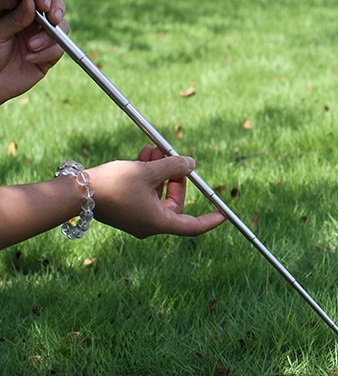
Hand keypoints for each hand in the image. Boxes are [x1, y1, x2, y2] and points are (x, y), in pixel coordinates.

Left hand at [0, 0, 66, 103]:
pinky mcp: (50, 56)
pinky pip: (59, 49)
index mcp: (19, 12)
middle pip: (56, 10)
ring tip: (30, 46)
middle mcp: (34, 24)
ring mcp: (43, 39)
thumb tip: (31, 2)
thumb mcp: (0, 33)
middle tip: (53, 18)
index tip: (42, 4)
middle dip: (57, 12)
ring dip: (48, 37)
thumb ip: (16, 18)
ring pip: (61, 29)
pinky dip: (47, 53)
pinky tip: (31, 58)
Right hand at [87, 146, 225, 237]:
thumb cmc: (113, 185)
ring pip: (158, 192)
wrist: (75, 192)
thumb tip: (191, 163)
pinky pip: (145, 191)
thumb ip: (173, 167)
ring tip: (154, 149)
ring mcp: (137, 216)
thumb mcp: (148, 172)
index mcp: (159, 222)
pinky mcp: (126, 207)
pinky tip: (144, 154)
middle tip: (172, 156)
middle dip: (175, 176)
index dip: (211, 219)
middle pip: (174, 201)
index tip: (225, 213)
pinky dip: (148, 175)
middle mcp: (150, 223)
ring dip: (160, 170)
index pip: (193, 226)